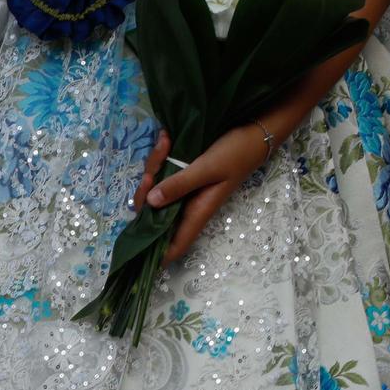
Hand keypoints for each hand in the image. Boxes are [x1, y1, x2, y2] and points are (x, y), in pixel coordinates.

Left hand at [131, 124, 273, 261]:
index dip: (155, 254)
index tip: (135, 249)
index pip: (174, 245)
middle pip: (154, 213)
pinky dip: (161, 156)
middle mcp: (187, 205)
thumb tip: (151, 203)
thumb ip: (180, 184)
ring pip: (155, 189)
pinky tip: (167, 139)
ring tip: (165, 142)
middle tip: (151, 172)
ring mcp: (184, 190)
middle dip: (145, 193)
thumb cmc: (236, 154)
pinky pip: (162, 172)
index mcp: (197, 212)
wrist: (254, 135)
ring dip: (154, 167)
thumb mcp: (208, 168)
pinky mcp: (183, 175)